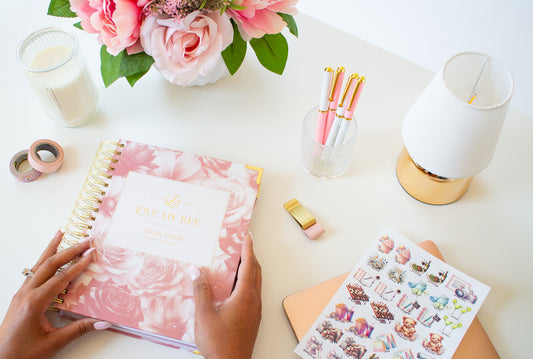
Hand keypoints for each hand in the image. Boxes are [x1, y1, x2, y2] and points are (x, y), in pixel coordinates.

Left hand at [0, 230, 109, 358]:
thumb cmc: (22, 354)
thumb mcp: (54, 343)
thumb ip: (79, 329)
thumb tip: (103, 322)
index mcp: (35, 303)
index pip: (61, 278)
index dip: (78, 265)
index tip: (92, 253)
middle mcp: (25, 294)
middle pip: (49, 265)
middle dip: (69, 250)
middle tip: (86, 240)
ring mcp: (21, 294)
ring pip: (38, 265)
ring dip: (52, 249)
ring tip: (61, 233)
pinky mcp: (20, 298)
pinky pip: (33, 273)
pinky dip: (43, 261)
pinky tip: (49, 256)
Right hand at [191, 233, 261, 358]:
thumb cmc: (219, 343)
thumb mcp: (204, 315)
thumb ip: (200, 290)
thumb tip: (196, 270)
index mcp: (244, 296)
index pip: (248, 266)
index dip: (248, 249)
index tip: (247, 237)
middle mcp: (253, 301)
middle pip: (255, 272)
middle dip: (250, 256)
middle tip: (244, 245)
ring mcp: (255, 311)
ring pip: (255, 283)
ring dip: (250, 269)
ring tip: (239, 261)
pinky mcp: (252, 319)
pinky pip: (253, 293)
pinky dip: (247, 282)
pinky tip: (236, 287)